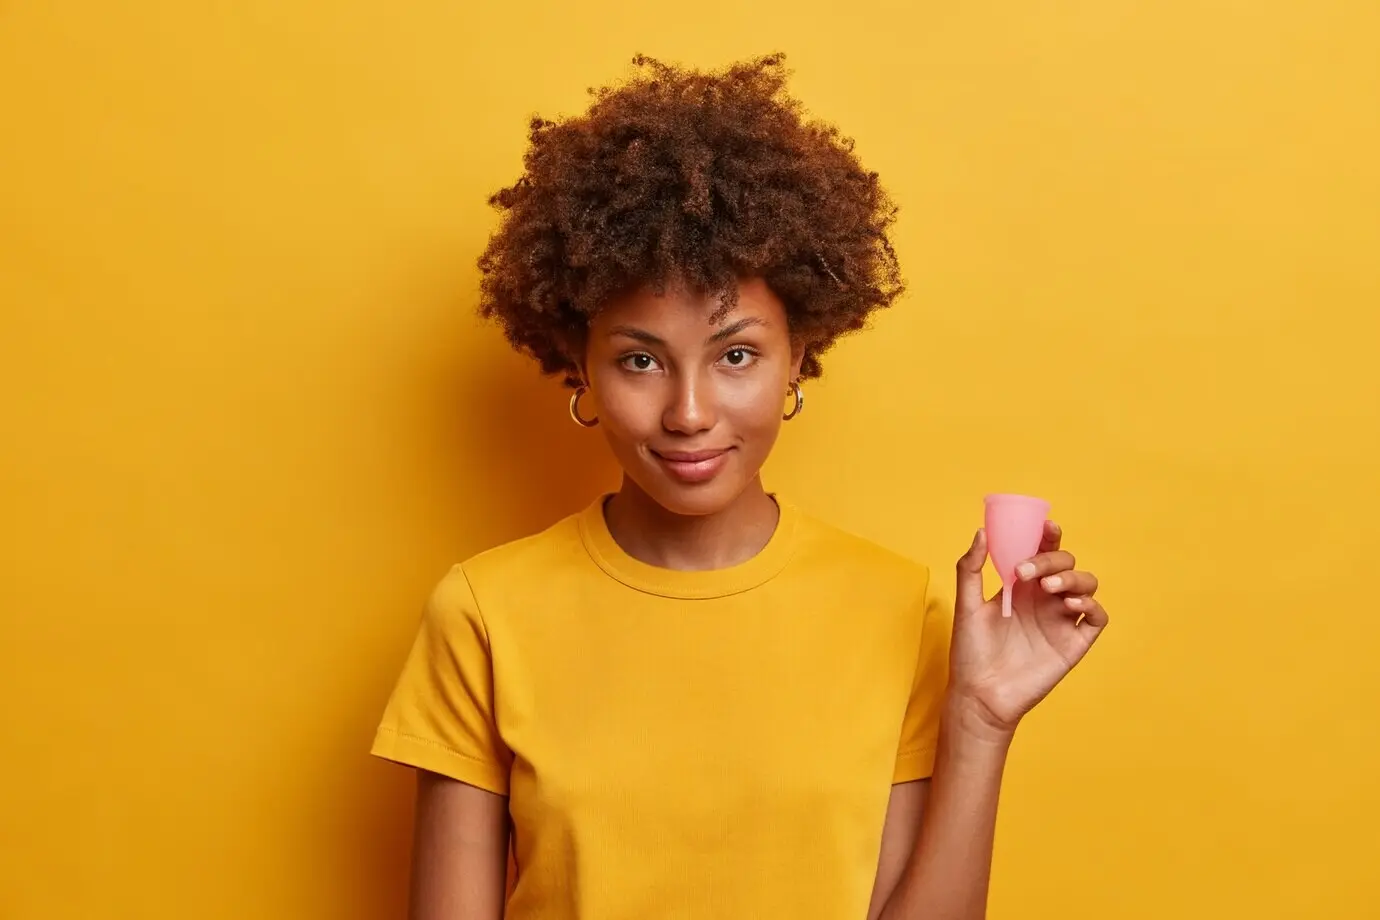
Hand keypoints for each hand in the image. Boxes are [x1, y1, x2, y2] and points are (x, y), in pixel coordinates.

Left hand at [946, 521, 1108, 740]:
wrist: (978, 694)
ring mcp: (1060, 620)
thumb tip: (982, 532)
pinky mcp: (1073, 643)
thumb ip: (970, 568)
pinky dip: (1090, 606)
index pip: (1043, 551)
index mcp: (1021, 587)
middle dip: (1051, 559)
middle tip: (1025, 572)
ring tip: (1049, 587)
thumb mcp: (966, 605)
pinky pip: (1096, 618)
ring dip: (1073, 578)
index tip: (1045, 525)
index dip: (1049, 535)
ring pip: (1086, 585)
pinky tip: (1070, 605)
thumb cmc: (970, 651)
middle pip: (1065, 564)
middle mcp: (1044, 599)